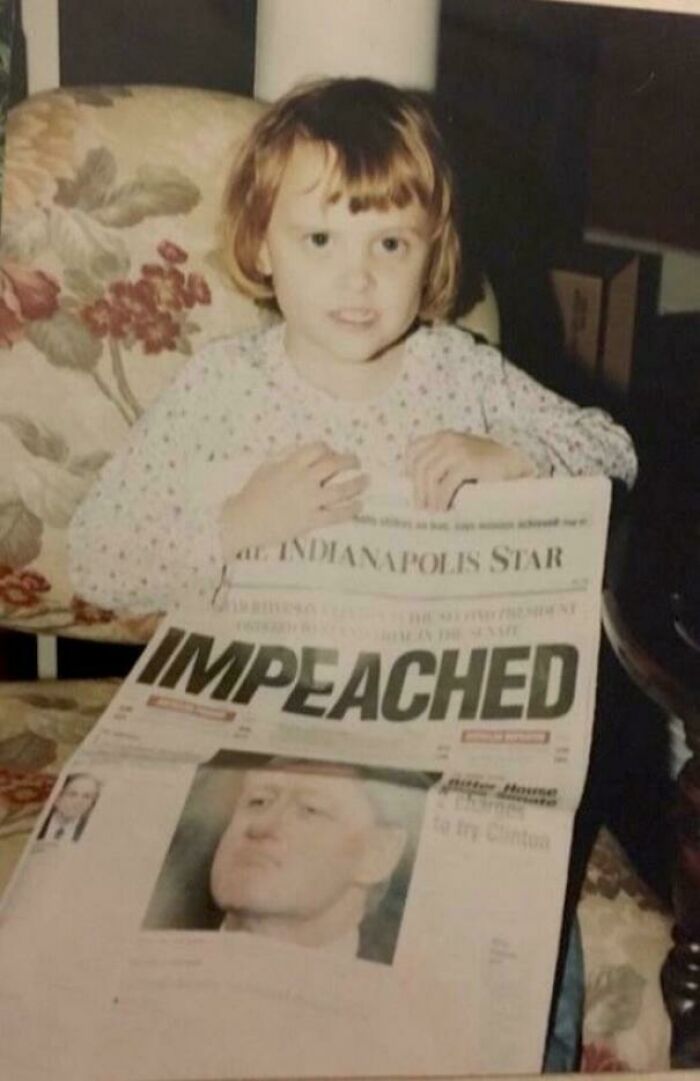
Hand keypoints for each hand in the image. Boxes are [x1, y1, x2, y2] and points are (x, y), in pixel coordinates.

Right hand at [220, 442, 367, 556]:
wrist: (243, 521)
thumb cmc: (251, 494)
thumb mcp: (265, 467)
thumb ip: (282, 456)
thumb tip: (298, 448)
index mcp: (291, 465)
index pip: (317, 449)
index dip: (328, 449)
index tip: (331, 453)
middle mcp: (303, 480)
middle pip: (334, 465)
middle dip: (349, 461)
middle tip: (356, 462)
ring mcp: (308, 501)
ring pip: (341, 489)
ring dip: (357, 484)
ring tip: (366, 480)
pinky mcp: (310, 520)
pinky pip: (336, 514)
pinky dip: (350, 509)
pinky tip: (359, 506)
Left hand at [405, 430, 534, 510]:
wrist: (516, 465)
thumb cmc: (487, 467)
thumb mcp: (460, 459)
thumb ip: (442, 465)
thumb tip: (419, 489)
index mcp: (443, 436)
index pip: (413, 450)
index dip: (408, 471)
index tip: (413, 490)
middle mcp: (447, 439)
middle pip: (419, 465)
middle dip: (417, 489)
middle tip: (420, 508)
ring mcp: (458, 450)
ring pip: (428, 475)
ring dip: (427, 496)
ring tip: (431, 512)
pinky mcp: (469, 463)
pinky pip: (445, 484)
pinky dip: (440, 499)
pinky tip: (442, 509)